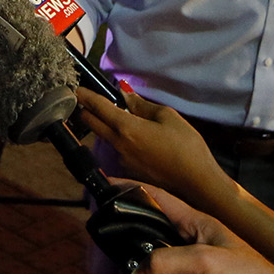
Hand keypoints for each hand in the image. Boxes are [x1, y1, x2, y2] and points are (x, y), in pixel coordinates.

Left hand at [72, 85, 231, 208]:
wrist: (197, 184)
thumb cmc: (187, 148)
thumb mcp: (168, 117)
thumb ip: (142, 105)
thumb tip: (124, 94)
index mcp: (127, 128)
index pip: (99, 108)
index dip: (86, 96)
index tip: (76, 90)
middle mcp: (119, 146)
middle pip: (94, 124)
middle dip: (87, 111)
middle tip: (85, 101)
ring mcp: (123, 161)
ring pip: (107, 138)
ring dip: (106, 127)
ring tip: (118, 117)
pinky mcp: (130, 172)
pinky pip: (120, 151)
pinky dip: (121, 141)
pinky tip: (138, 140)